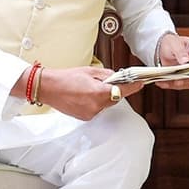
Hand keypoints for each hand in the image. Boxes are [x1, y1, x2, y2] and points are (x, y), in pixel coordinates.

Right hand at [28, 65, 142, 120]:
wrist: (48, 87)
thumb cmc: (66, 78)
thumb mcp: (90, 71)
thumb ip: (107, 75)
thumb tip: (118, 77)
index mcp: (98, 92)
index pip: (122, 90)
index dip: (133, 87)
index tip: (140, 83)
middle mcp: (96, 105)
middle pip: (114, 98)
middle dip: (112, 90)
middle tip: (104, 81)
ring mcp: (90, 113)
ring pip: (105, 104)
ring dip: (102, 96)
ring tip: (88, 88)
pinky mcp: (85, 117)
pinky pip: (96, 108)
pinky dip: (94, 102)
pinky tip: (83, 95)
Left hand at [155, 33, 188, 90]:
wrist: (162, 48)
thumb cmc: (171, 42)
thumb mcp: (175, 44)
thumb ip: (181, 53)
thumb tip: (186, 62)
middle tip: (178, 80)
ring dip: (179, 84)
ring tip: (166, 81)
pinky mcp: (184, 78)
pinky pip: (180, 85)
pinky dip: (171, 85)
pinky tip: (162, 82)